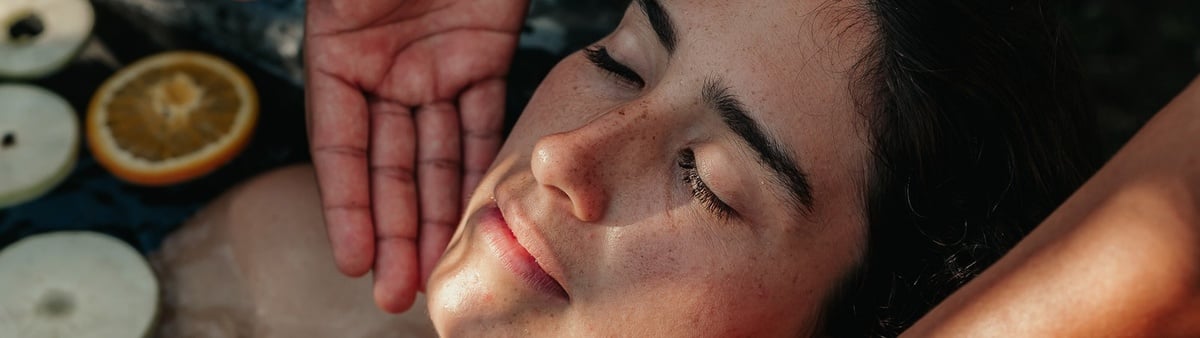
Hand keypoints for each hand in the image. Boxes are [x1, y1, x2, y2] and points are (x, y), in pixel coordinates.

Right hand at [304, 0, 527, 312]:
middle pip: (389, 164)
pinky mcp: (483, 53)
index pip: (340, 145)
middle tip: (396, 292)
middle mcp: (385, 67)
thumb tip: (281, 44)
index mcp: (338, 50)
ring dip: (436, 213)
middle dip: (393, 229)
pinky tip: (475, 211)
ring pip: (435, 154)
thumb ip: (335, 7)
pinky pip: (481, 119)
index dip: (346, 205)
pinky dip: (477, 164)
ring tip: (432, 272)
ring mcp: (434, 63)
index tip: (353, 259)